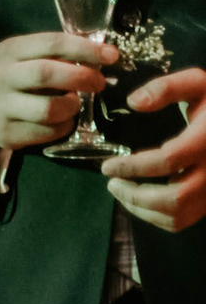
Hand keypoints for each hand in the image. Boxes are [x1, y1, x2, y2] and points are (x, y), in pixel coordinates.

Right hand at [0, 32, 116, 152]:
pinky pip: (48, 131)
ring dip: (72, 106)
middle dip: (81, 77)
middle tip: (99, 83)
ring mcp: (1, 106)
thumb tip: (103, 55)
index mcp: (10, 51)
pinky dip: (64, 126)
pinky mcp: (7, 132)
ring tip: (74, 103)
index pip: (51, 43)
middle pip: (46, 73)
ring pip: (49, 109)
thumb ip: (59, 54)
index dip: (85, 48)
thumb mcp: (30, 57)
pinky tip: (61, 119)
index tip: (111, 55)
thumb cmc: (19, 78)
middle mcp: (2, 76)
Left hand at [100, 68, 205, 231]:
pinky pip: (186, 220)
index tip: (107, 166)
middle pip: (174, 198)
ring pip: (180, 216)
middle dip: (135, 195)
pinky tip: (141, 201)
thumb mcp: (198, 83)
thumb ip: (166, 88)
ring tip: (121, 192)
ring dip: (143, 210)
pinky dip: (158, 217)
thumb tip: (133, 102)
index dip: (133, 166)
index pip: (168, 160)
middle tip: (111, 183)